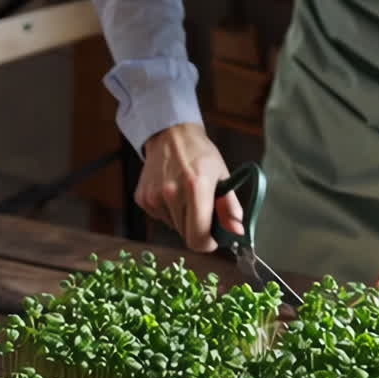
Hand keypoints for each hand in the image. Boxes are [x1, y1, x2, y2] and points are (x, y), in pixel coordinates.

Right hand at [138, 123, 242, 251]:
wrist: (171, 134)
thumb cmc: (200, 154)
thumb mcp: (223, 175)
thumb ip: (230, 206)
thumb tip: (236, 231)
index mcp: (196, 188)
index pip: (198, 238)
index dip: (208, 243)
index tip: (213, 236)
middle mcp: (172, 194)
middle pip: (186, 235)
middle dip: (197, 228)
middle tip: (203, 209)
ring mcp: (154, 197)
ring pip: (173, 227)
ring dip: (182, 218)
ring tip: (185, 195)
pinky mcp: (142, 198)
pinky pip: (160, 218)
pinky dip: (169, 211)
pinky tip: (171, 192)